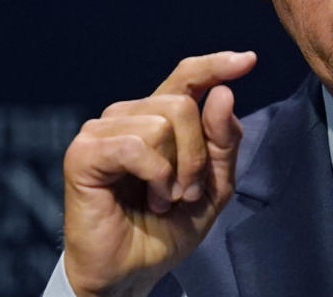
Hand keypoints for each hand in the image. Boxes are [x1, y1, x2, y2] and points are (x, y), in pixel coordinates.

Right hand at [61, 51, 255, 296]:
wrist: (132, 272)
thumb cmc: (166, 228)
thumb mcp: (213, 185)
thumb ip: (223, 141)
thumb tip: (223, 93)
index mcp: (158, 117)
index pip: (187, 76)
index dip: (216, 64)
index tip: (248, 60)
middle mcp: (129, 114)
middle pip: (182, 103)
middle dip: (197, 155)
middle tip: (186, 191)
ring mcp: (103, 130)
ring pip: (162, 123)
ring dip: (176, 171)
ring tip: (164, 198)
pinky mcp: (84, 152)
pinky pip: (137, 146)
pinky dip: (155, 176)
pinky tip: (151, 199)